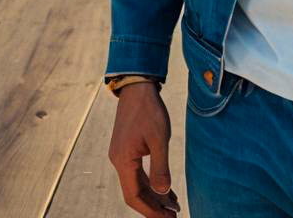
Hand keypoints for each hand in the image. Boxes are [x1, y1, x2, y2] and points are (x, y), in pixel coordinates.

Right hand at [108, 81, 180, 216]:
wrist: (138, 87)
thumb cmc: (149, 110)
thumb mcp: (159, 138)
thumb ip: (160, 166)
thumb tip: (163, 192)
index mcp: (124, 161)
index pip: (134, 196)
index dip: (150, 211)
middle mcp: (119, 161)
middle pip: (135, 193)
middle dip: (154, 206)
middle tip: (173, 215)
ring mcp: (122, 155)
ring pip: (137, 183)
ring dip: (154, 195)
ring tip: (173, 206)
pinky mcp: (127, 149)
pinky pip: (138, 172)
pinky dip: (151, 182)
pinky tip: (165, 188)